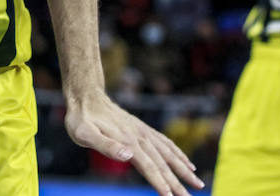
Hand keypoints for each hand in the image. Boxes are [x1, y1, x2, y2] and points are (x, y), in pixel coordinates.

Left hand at [64, 91, 203, 195]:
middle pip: (163, 164)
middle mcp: (140, 137)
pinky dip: (179, 155)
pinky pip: (166, 144)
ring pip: (169, 154)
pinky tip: (187, 163)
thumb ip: (106, 145)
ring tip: (197, 184)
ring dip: (184, 170)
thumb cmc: (81, 118)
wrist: (86, 96)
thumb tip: (128, 156)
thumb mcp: (85, 133)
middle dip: (178, 182)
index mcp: (128, 142)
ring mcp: (143, 132)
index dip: (160, 183)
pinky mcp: (143, 130)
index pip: (149, 166)